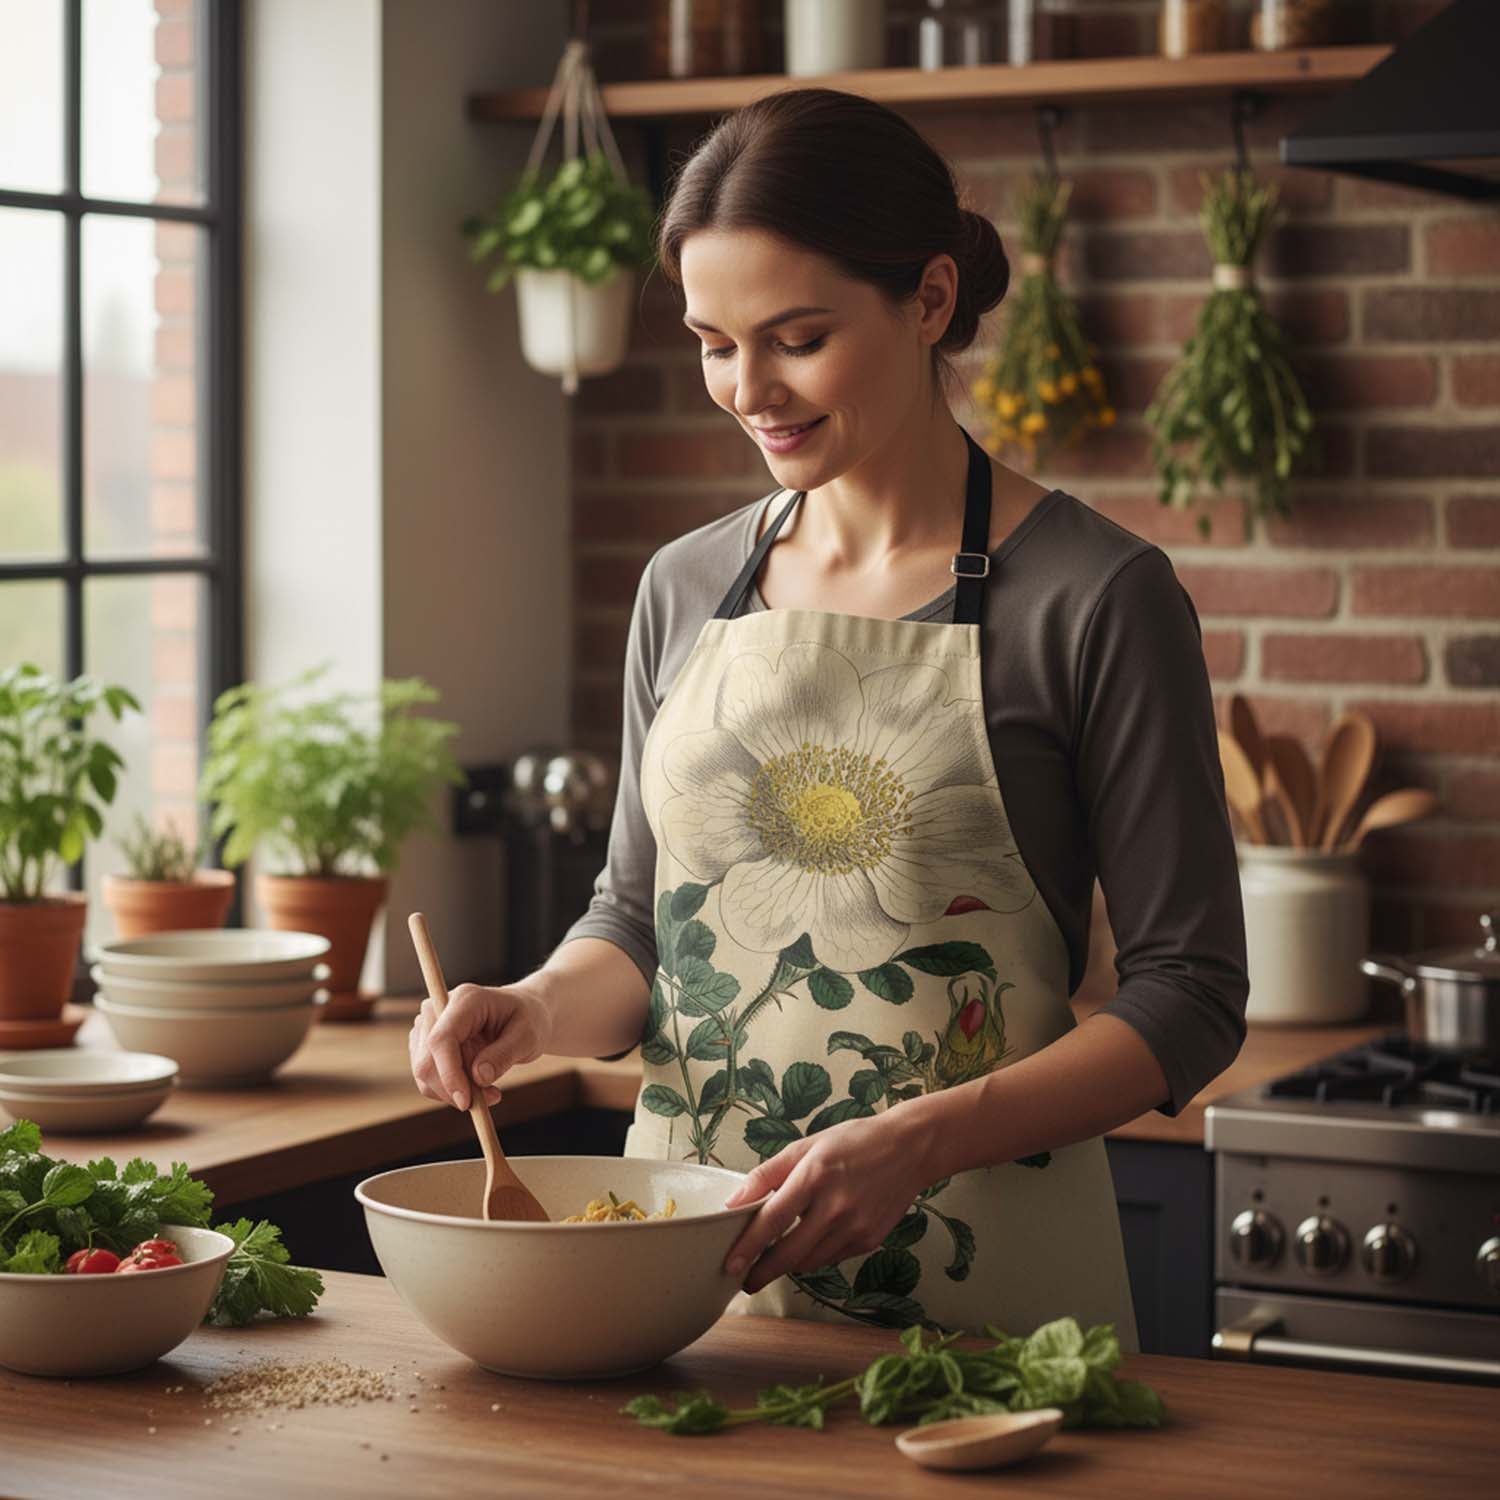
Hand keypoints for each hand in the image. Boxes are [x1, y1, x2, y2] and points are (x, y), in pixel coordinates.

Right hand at [408, 981, 553, 1111]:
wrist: (522, 1014)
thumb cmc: (527, 1020)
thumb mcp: (528, 1036)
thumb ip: (504, 1054)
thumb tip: (478, 1078)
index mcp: (465, 999)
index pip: (441, 1039)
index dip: (449, 1074)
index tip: (466, 1102)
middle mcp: (437, 1008)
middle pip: (426, 1061)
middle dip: (453, 1089)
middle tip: (492, 1097)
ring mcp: (426, 1026)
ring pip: (424, 1074)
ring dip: (454, 1092)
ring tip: (491, 1091)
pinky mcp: (424, 1043)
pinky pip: (428, 1078)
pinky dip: (451, 1090)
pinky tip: (479, 1086)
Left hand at [720, 1111, 931, 1293]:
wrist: (909, 1149)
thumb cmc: (854, 1142)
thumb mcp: (806, 1146)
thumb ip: (767, 1174)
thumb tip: (734, 1202)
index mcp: (814, 1176)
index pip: (773, 1219)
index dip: (748, 1246)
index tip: (729, 1264)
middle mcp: (836, 1206)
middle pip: (789, 1253)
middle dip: (763, 1272)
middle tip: (745, 1279)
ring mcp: (855, 1227)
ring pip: (809, 1262)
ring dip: (788, 1264)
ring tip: (775, 1258)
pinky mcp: (869, 1241)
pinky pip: (831, 1258)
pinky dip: (814, 1256)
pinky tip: (811, 1241)